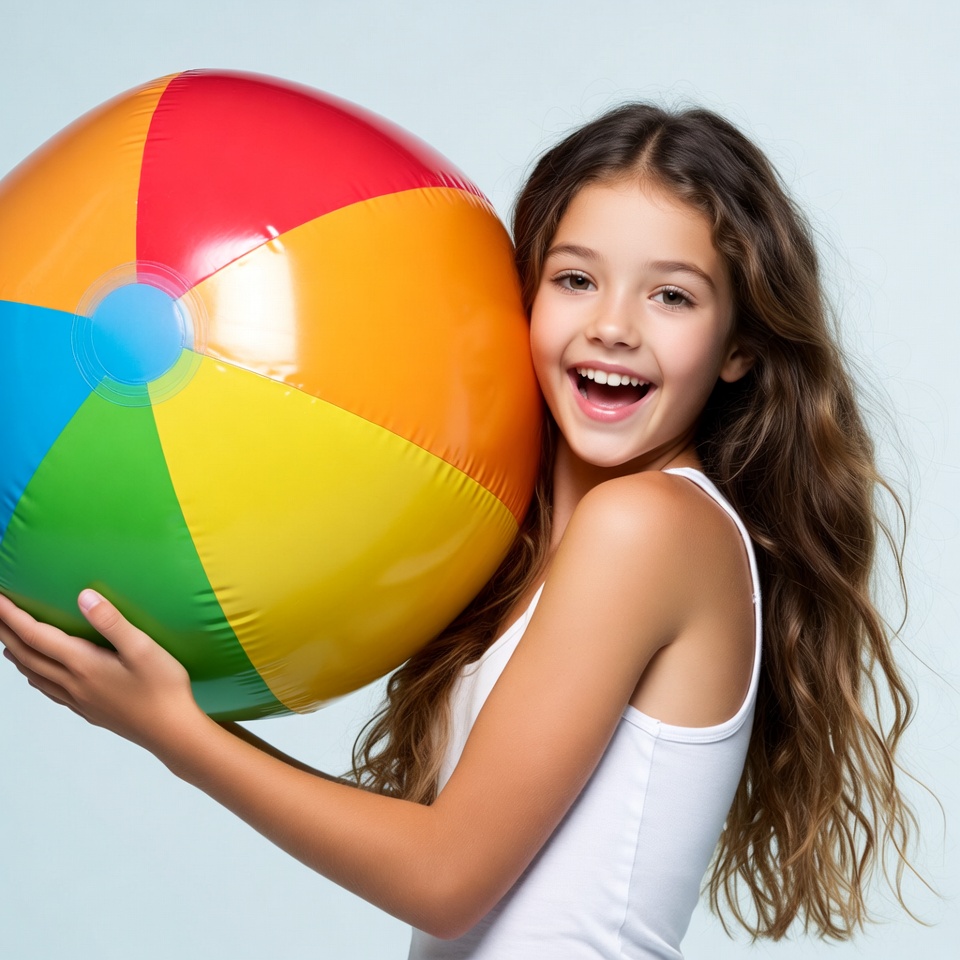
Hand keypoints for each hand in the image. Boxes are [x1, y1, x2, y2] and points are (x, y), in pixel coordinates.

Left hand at [0, 589, 202, 753]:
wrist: (171, 732)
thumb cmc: (163, 688)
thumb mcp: (143, 648)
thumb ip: (112, 621)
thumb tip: (83, 596)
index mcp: (83, 664)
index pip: (36, 636)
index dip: (13, 616)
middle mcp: (73, 683)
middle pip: (27, 656)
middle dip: (6, 633)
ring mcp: (79, 699)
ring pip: (34, 675)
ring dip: (16, 655)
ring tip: (7, 641)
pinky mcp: (88, 710)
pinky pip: (48, 690)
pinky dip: (33, 675)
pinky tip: (37, 675)